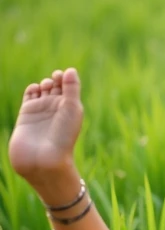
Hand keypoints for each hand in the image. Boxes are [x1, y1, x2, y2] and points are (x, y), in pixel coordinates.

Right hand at [8, 68, 83, 197]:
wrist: (43, 160)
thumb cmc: (63, 137)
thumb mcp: (72, 110)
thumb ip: (72, 88)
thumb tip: (71, 69)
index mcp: (71, 109)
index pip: (69, 87)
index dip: (66, 78)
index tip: (62, 77)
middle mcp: (56, 110)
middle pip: (56, 87)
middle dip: (55, 80)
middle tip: (54, 83)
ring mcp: (41, 112)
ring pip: (42, 89)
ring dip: (44, 84)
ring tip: (45, 88)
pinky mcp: (26, 114)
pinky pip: (29, 95)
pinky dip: (31, 88)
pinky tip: (35, 90)